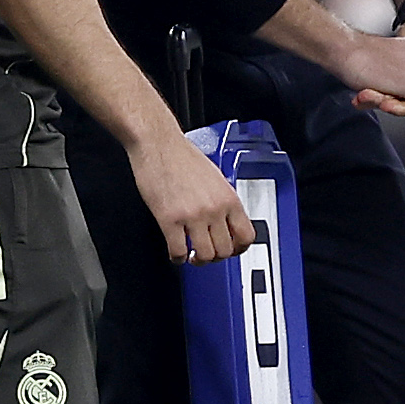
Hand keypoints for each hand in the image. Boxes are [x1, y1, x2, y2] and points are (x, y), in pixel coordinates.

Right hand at [131, 134, 255, 263]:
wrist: (158, 143)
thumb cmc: (181, 156)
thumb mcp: (215, 178)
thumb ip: (222, 201)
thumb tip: (225, 222)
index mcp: (228, 198)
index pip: (246, 236)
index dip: (238, 249)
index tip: (230, 250)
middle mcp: (214, 208)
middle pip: (225, 250)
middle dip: (216, 257)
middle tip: (206, 253)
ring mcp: (192, 215)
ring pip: (204, 256)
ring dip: (197, 260)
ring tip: (191, 254)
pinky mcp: (169, 219)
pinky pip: (178, 251)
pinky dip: (177, 258)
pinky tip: (176, 251)